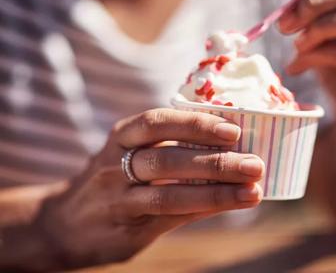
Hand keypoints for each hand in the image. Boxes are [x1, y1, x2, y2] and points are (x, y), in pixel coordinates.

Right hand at [35, 109, 263, 267]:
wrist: (65, 223)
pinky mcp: (127, 228)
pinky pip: (170, 218)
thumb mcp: (129, 152)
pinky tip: (230, 205)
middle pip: (168, 159)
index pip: (158, 122)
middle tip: (254, 164)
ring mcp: (119, 199)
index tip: (233, 129)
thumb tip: (229, 143)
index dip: (195, 124)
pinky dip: (203, 210)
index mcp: (123, 136)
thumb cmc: (113, 180)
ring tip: (252, 191)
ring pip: (170, 194)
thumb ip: (170, 147)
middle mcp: (116, 164)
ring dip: (216, 192)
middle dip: (215, 161)